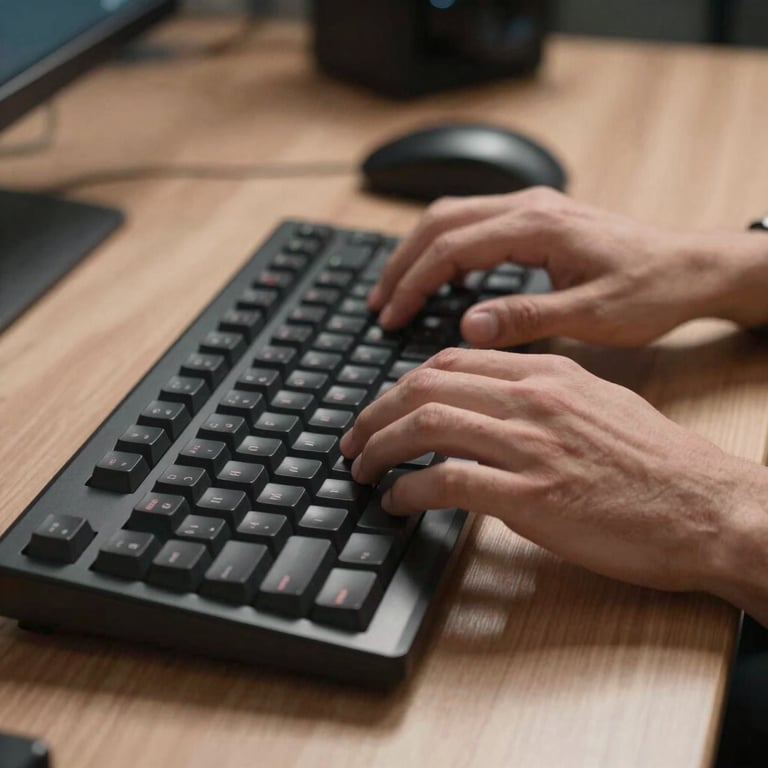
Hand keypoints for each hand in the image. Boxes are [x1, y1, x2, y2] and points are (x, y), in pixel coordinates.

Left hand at [340, 348, 767, 600]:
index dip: (403, 384)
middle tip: (353, 439)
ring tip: (362, 469)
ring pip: (426, 425)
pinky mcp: (531, 494)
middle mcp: (531, 398)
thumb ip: (538, 397)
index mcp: (545, 373)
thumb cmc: (655, 463)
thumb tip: (489, 407)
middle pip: (425, 386)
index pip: (449, 361)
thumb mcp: (595, 405)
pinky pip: (447, 480)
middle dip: (375, 412)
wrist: (704, 506)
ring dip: (379, 447)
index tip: (383, 407)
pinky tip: (397, 501)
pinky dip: (409, 488)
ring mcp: (529, 444)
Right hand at [368, 188, 767, 346]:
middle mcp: (529, 207)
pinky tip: (441, 281)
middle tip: (378, 305)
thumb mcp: (592, 314)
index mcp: (538, 226)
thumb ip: (526, 317)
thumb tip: (467, 326)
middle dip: (402, 264)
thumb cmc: (650, 290)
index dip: (413, 283)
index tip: (390, 317)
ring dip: (418, 252)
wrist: (690, 267)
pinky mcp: (537, 220)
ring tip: (395, 292)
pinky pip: (474, 224)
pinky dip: (445, 250)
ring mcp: (532, 208)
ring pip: (452, 216)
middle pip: (440, 221)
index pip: (451, 247)